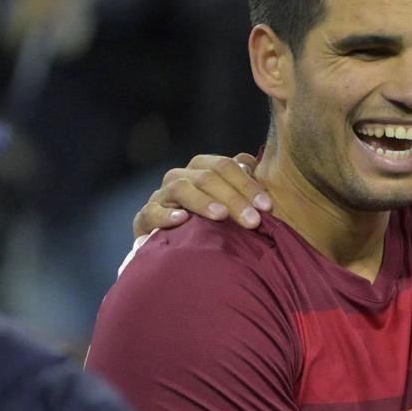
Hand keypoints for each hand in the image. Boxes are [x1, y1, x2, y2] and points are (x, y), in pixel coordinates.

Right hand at [131, 153, 271, 237]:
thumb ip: (245, 181)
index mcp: (202, 168)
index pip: (225, 165)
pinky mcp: (145, 218)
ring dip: (203, 202)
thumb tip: (252, 163)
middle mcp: (180, 177)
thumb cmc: (216, 222)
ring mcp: (161, 196)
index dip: (247, 184)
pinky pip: (150, 212)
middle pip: (207, 177)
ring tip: (221, 216)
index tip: (267, 206)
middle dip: (233, 198)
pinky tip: (182, 220)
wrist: (180, 247)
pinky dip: (165, 215)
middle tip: (253, 220)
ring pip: (180, 188)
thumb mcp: (235, 202)